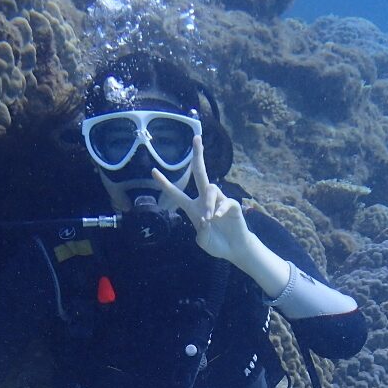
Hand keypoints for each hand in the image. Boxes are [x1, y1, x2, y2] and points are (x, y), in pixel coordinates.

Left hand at [152, 136, 253, 264]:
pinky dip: (220, 209)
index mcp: (193, 208)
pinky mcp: (232, 205)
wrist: (234, 249)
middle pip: (200, 173)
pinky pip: (225, 201)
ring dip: (208, 202)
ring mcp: (219, 201)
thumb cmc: (217, 244)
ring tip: (209, 218)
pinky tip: (217, 217)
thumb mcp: (204, 241)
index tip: (153, 170)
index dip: (164, 183)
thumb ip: (201, 233)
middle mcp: (205, 200)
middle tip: (196, 138)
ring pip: (210, 188)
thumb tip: (205, 218)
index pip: (176, 193)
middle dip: (198, 155)